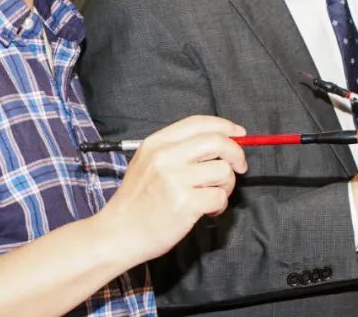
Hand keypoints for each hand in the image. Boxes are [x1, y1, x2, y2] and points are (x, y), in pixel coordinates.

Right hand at [96, 116, 247, 264]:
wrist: (116, 235)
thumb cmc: (137, 201)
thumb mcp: (148, 163)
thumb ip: (179, 149)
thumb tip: (223, 140)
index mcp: (157, 143)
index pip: (199, 123)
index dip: (226, 126)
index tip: (240, 134)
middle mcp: (166, 157)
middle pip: (218, 141)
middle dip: (237, 153)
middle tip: (240, 167)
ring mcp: (175, 180)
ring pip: (224, 171)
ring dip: (227, 185)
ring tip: (211, 196)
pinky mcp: (185, 203)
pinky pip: (220, 197)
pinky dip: (219, 205)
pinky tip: (206, 211)